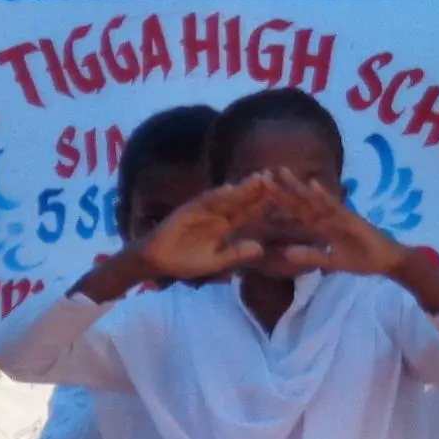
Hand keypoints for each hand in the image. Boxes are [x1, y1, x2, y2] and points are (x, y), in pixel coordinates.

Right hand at [136, 178, 269, 281]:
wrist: (158, 261)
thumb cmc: (186, 262)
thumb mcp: (215, 262)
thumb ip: (235, 254)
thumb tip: (260, 248)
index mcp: (227, 228)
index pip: (248, 214)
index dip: (262, 205)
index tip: (280, 196)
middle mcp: (217, 216)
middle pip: (240, 201)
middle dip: (255, 189)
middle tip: (273, 176)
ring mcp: (203, 211)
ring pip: (225, 198)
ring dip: (240, 188)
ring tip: (257, 179)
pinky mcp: (188, 210)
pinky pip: (204, 202)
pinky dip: (215, 196)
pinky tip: (229, 189)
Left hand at [263, 175, 438, 311]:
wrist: (388, 261)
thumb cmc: (363, 259)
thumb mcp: (332, 262)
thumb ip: (310, 256)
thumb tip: (285, 254)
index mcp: (321, 226)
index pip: (295, 212)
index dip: (277, 203)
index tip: (257, 195)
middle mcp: (327, 216)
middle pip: (299, 201)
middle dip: (280, 189)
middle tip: (259, 175)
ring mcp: (339, 215)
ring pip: (314, 199)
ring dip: (298, 186)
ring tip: (281, 172)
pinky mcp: (352, 218)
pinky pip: (336, 207)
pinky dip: (326, 196)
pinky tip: (314, 185)